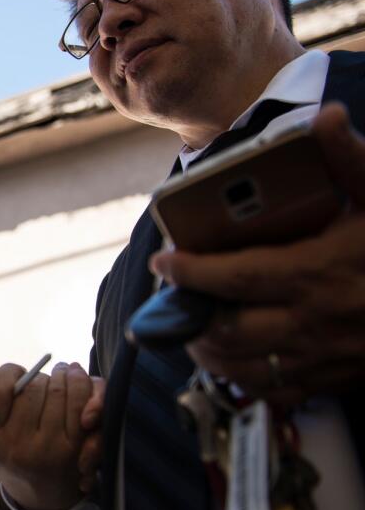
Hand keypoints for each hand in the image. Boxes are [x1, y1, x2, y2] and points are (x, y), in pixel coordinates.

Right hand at [0, 358, 103, 509]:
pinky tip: (76, 377)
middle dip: (39, 375)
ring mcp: (49, 450)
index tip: (16, 374)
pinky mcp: (77, 450)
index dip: (8, 372)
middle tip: (41, 378)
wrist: (43, 494)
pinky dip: (83, 385)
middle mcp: (16, 448)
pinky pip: (82, 404)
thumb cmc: (12, 449)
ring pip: (59, 390)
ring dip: (63, 374)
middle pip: (31, 387)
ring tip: (62, 373)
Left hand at [152, 102, 364, 405]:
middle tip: (172, 297)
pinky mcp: (340, 380)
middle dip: (188, 316)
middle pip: (227, 330)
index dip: (190, 271)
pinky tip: (234, 359)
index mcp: (320, 272)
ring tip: (192, 327)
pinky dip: (244, 378)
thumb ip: (350, 159)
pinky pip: (277, 392)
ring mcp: (327, 358)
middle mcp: (316, 321)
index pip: (234, 277)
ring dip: (208, 351)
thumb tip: (327, 118)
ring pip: (244, 368)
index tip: (164, 259)